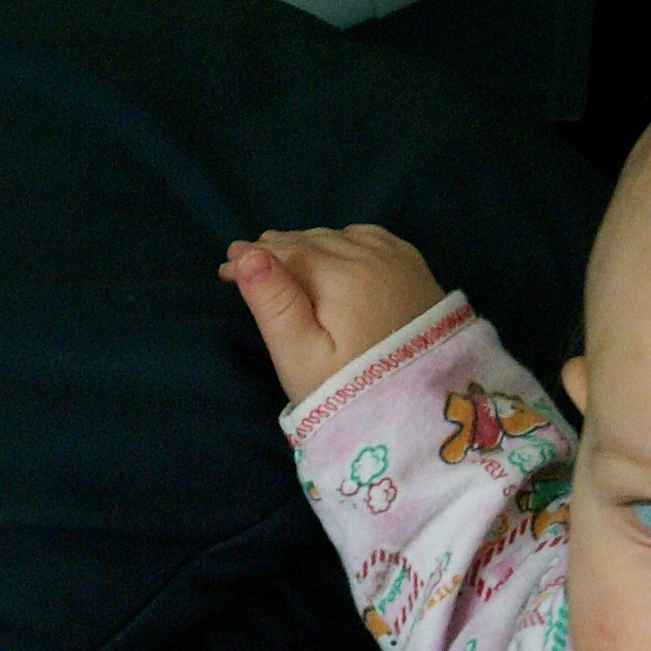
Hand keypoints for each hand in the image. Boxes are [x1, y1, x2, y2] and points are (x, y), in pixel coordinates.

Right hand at [217, 224, 444, 406]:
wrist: (425, 412)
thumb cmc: (352, 392)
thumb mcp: (302, 356)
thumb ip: (274, 303)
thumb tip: (250, 255)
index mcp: (340, 273)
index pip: (284, 251)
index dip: (250, 259)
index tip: (225, 270)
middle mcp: (371, 254)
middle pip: (311, 241)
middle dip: (277, 251)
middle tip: (246, 262)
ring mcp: (398, 258)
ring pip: (339, 237)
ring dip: (309, 246)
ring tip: (285, 260)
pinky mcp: (417, 269)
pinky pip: (370, 239)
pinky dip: (344, 243)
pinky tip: (334, 254)